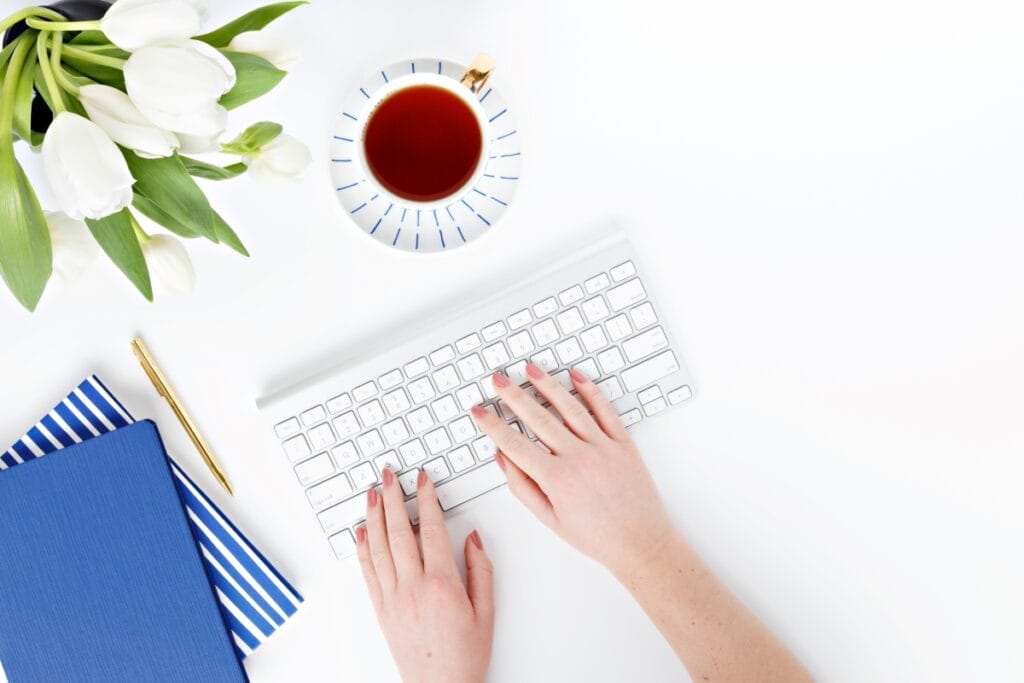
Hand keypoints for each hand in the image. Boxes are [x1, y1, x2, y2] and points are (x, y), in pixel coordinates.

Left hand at [356, 468, 494, 682]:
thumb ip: (481, 570)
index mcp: (442, 585)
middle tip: (389, 475)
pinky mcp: (381, 609)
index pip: (430, 529)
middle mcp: (412, 588)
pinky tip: (360, 532)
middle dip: (392, 498)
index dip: (425, 499)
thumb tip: (471, 538)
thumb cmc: (464, 655)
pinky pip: (368, 572)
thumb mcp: (486, 611)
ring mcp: (393, 598)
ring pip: (378, 547)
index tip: (422, 480)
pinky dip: (362, 548)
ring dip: (373, 516)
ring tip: (372, 493)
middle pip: (398, 532)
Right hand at [470, 364, 675, 576]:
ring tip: (530, 369)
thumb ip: (523, 488)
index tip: (479, 412)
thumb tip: (503, 459)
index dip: (492, 425)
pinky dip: (590, 390)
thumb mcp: (550, 519)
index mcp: (556, 479)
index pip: (514, 443)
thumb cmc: (597, 536)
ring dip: (547, 384)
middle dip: (513, 395)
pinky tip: (575, 376)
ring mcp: (602, 447)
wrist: (640, 543)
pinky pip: (604, 409)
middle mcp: (578, 457)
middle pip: (538, 417)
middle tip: (498, 380)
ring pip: (569, 407)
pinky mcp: (623, 443)